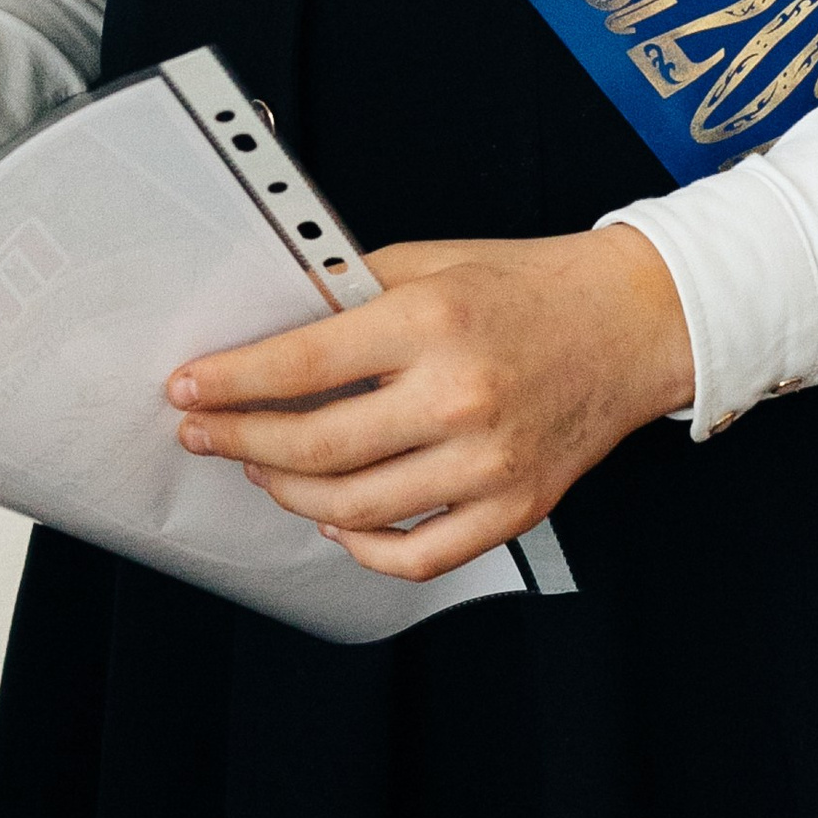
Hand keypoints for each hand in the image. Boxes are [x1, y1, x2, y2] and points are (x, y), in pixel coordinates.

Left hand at [167, 226, 696, 580]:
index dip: (232, 381)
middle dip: (241, 442)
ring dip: (289, 493)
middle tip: (204, 434)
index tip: (187, 387)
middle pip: (317, 444)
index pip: (303, 362)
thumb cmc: (528, 285)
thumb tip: (272, 329)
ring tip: (263, 469)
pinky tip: (335, 520)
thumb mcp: (432, 262)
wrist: (631, 322)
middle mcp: (459, 396)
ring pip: (356, 508)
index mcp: (431, 322)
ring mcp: (489, 461)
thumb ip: (354, 296)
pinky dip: (364, 548)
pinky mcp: (516, 507)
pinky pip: (419, 555)